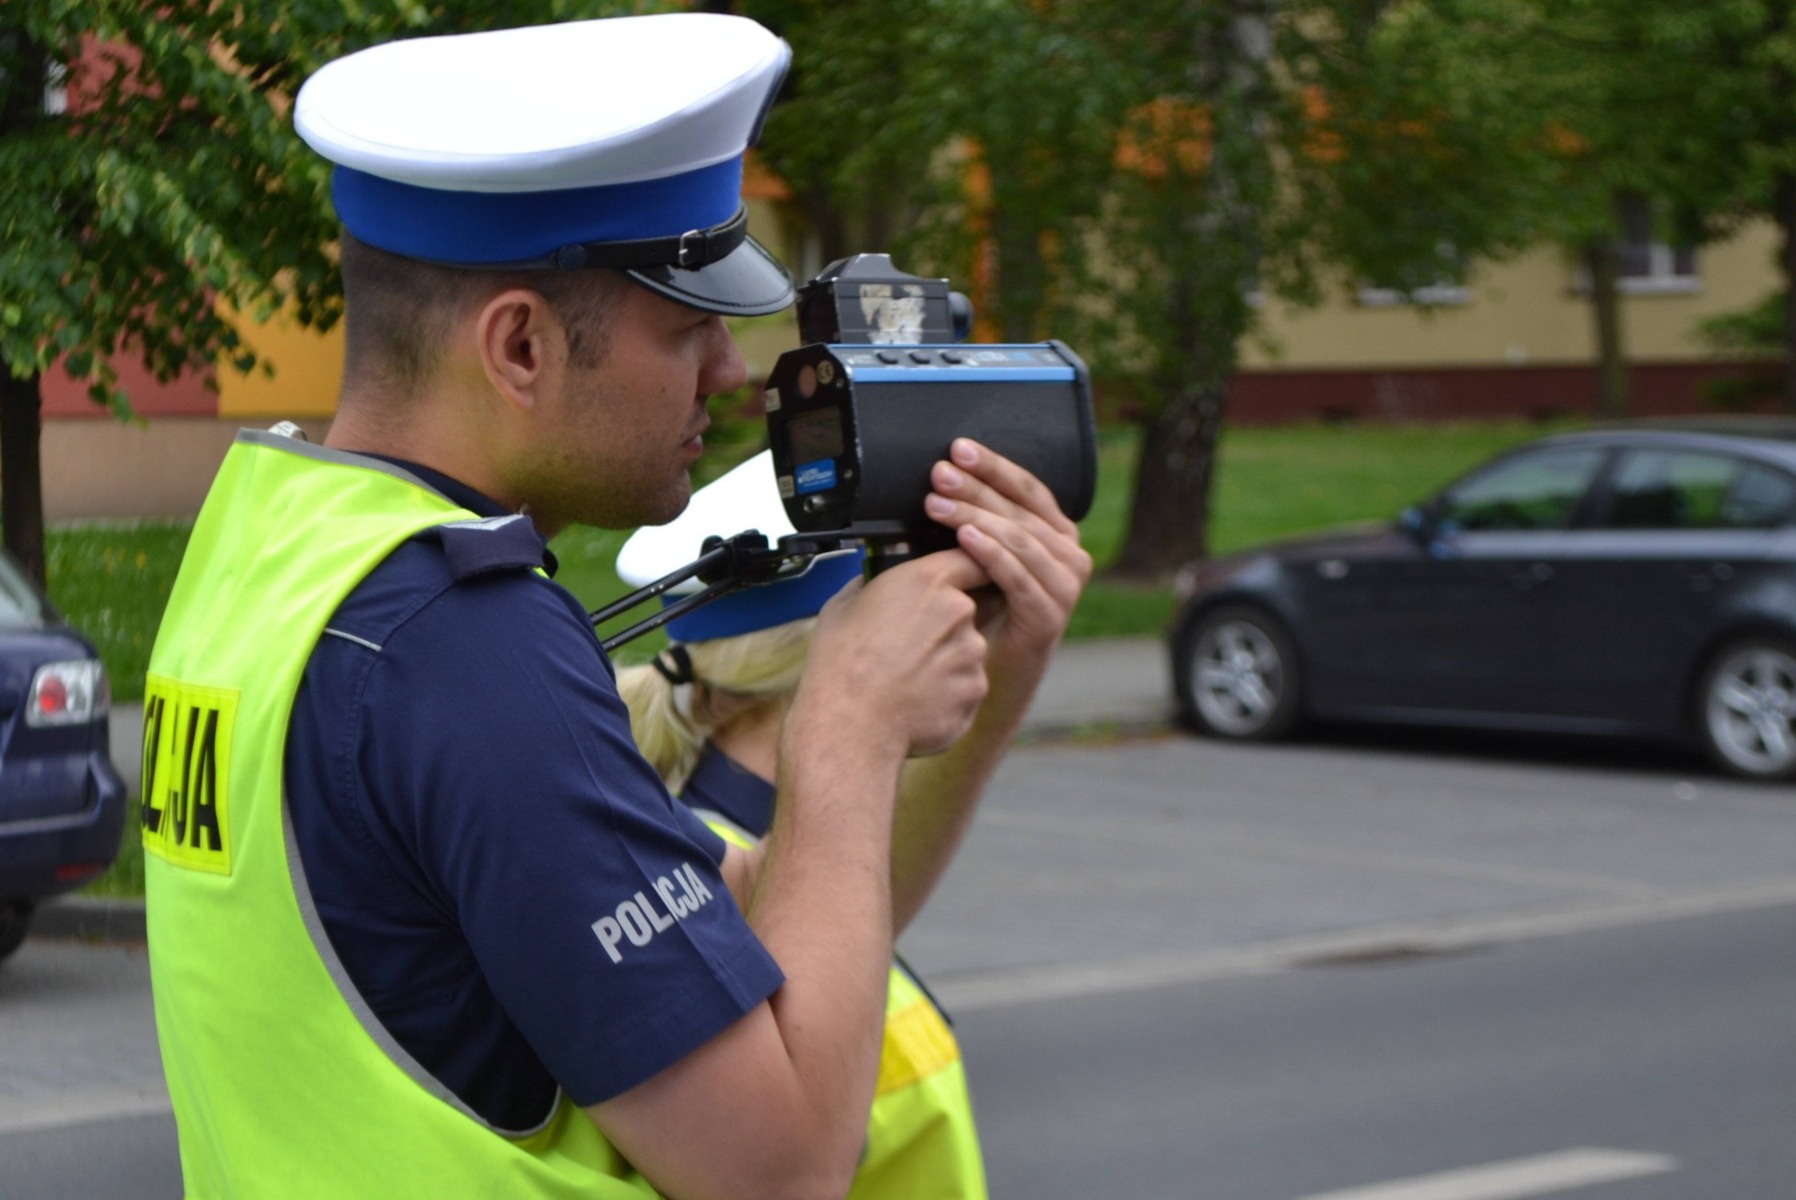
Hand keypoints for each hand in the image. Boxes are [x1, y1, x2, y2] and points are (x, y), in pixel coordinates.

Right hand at [800, 547, 990, 757]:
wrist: (850, 725)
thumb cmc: (840, 665)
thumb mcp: (842, 606)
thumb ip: (871, 585)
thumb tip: (872, 582)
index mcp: (927, 580)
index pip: (970, 558)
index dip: (965, 569)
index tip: (959, 578)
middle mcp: (959, 611)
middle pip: (969, 608)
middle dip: (947, 623)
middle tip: (912, 644)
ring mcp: (972, 653)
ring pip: (968, 649)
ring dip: (947, 659)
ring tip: (907, 678)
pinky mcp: (976, 690)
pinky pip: (967, 684)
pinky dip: (948, 692)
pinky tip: (916, 700)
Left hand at [922, 439, 1092, 678]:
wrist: (992, 677)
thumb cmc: (983, 612)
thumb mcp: (982, 558)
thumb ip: (978, 523)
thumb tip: (940, 481)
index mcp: (1056, 534)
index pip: (1027, 489)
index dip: (994, 466)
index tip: (958, 449)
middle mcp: (1069, 555)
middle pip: (1020, 510)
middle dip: (976, 488)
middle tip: (939, 474)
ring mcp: (1065, 587)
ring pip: (1020, 539)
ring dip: (976, 517)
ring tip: (938, 505)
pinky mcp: (1050, 616)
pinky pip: (1019, 577)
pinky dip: (991, 554)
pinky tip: (964, 538)